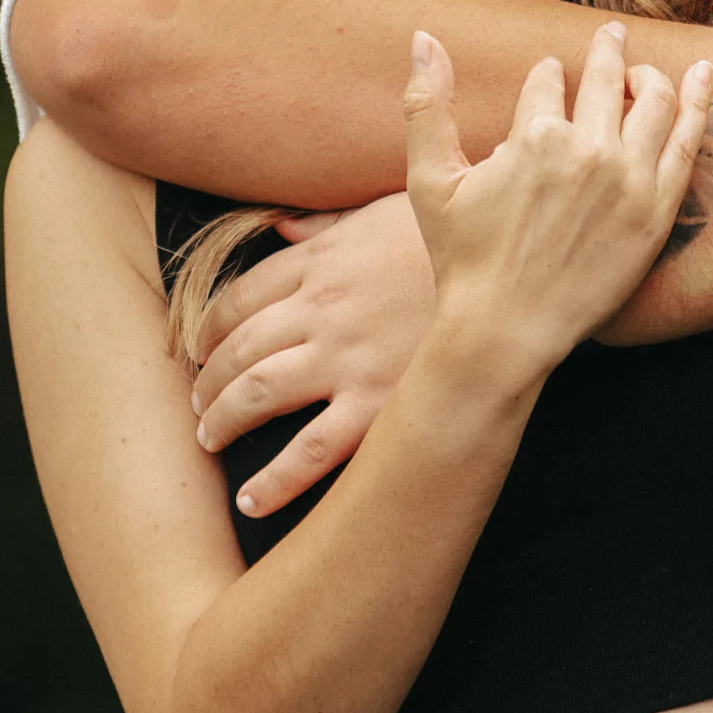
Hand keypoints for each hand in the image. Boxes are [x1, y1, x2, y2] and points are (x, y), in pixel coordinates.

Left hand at [190, 193, 434, 515]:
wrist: (514, 275)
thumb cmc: (454, 239)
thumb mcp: (383, 212)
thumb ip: (326, 225)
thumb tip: (281, 228)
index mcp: (321, 263)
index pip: (237, 299)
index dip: (208, 331)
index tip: (199, 351)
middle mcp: (322, 310)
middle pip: (237, 350)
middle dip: (207, 382)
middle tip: (198, 405)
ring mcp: (347, 358)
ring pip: (257, 395)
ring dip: (223, 421)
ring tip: (211, 439)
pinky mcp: (379, 403)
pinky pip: (311, 452)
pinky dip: (274, 482)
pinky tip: (253, 500)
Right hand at [405, 22, 711, 381]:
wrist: (505, 330)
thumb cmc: (463, 258)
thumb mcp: (430, 179)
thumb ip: (426, 104)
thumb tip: (423, 36)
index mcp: (535, 134)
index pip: (547, 77)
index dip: (545, 76)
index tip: (546, 80)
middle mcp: (588, 149)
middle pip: (605, 76)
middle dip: (605, 49)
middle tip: (610, 34)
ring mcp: (629, 180)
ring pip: (653, 99)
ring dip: (647, 74)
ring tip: (641, 71)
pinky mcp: (658, 210)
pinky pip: (686, 141)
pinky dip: (695, 101)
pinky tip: (697, 76)